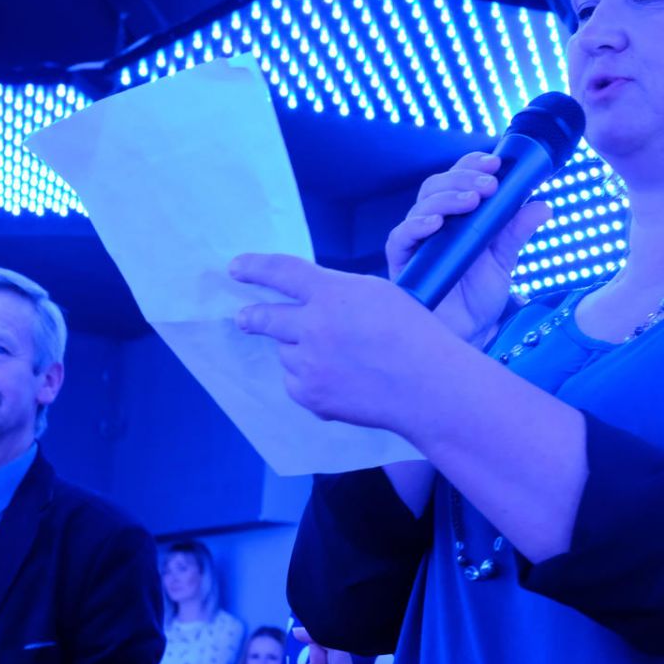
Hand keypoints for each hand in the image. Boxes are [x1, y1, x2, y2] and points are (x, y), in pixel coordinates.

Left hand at [230, 254, 469, 431]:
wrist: (427, 387)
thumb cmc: (412, 334)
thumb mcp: (375, 294)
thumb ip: (335, 291)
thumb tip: (305, 297)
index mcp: (331, 293)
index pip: (280, 271)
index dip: (254, 268)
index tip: (236, 268)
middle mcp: (313, 326)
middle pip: (265, 317)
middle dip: (251, 317)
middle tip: (245, 318)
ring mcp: (309, 363)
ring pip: (285, 351)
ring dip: (299, 351)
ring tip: (341, 358)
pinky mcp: (310, 395)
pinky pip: (294, 381)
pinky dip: (309, 379)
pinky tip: (341, 380)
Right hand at [385, 151, 551, 344]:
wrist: (466, 336)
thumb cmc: (478, 298)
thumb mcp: (504, 261)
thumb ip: (516, 232)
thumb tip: (542, 204)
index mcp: (457, 217)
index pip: (458, 178)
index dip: (472, 164)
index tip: (496, 162)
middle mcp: (433, 223)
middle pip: (437, 185)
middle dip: (463, 177)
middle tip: (489, 184)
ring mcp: (416, 241)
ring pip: (421, 205)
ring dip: (447, 198)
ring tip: (472, 201)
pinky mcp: (401, 262)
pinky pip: (400, 237)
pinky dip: (416, 225)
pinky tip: (435, 223)